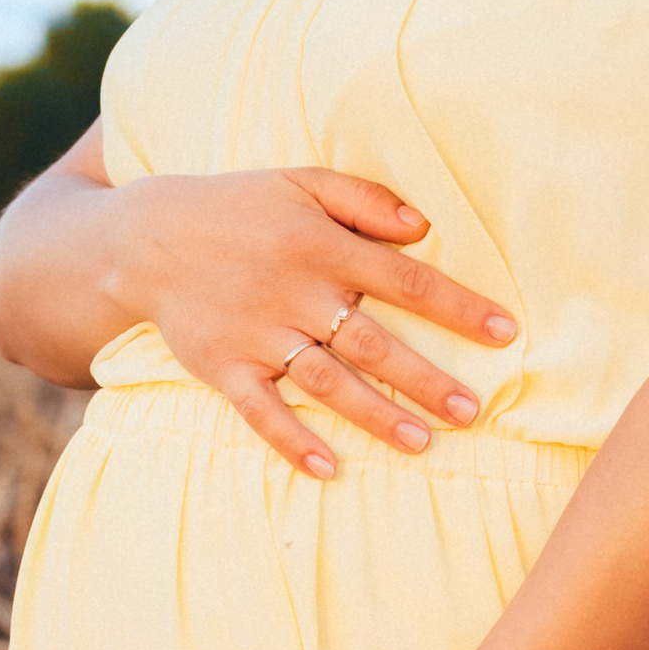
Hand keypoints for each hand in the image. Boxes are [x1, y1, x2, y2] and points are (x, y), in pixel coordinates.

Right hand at [107, 167, 514, 477]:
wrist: (143, 238)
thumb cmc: (235, 207)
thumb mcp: (299, 181)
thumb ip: (365, 198)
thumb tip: (425, 227)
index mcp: (320, 245)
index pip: (405, 280)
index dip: (458, 307)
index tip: (505, 334)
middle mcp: (294, 292)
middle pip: (373, 341)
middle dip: (426, 379)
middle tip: (473, 412)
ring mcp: (257, 334)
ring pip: (326, 381)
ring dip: (375, 414)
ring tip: (423, 444)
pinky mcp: (223, 367)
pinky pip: (260, 411)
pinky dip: (292, 439)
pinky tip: (328, 467)